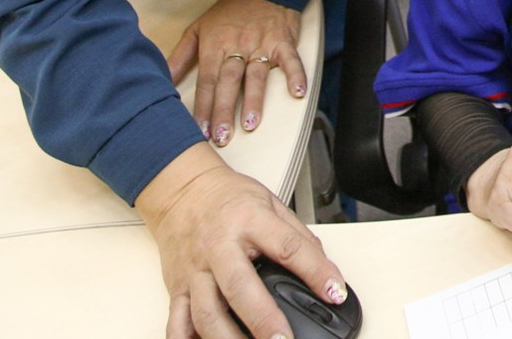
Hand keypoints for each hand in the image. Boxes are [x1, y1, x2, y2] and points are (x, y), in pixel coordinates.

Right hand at [137, 143, 347, 338]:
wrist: (183, 189)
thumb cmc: (227, 197)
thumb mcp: (271, 203)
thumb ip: (296, 236)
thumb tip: (324, 270)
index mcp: (249, 221)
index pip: (288, 247)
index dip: (316, 271)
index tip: (334, 292)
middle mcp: (219, 247)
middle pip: (240, 287)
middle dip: (264, 320)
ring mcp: (195, 270)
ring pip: (206, 312)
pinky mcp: (176, 286)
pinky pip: (177, 321)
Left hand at [167, 0, 306, 148]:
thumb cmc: (229, 11)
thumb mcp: (198, 28)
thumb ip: (180, 56)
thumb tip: (162, 80)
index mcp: (215, 44)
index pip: (207, 80)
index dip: (203, 105)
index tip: (200, 129)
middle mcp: (238, 45)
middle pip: (229, 81)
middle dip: (224, 110)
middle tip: (221, 135)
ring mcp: (262, 44)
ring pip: (257, 74)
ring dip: (254, 99)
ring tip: (251, 123)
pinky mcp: (284, 41)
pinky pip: (291, 60)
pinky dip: (295, 75)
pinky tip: (297, 92)